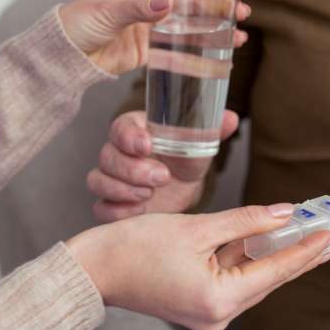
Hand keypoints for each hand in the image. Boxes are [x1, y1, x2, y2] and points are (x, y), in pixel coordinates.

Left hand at [59, 0, 249, 74]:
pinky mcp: (153, 49)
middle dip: (219, 7)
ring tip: (240, 33)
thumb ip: (138, 9)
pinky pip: (181, 49)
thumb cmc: (79, 23)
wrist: (65, 55)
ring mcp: (154, 27)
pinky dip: (200, 50)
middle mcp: (152, 3)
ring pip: (192, 26)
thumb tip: (167, 3)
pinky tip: (219, 51)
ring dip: (216, 29)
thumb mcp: (107, 12)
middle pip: (193, 3)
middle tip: (243, 12)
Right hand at [68, 204, 329, 329]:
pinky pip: (235, 280)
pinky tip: (269, 243)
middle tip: (329, 236)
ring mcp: (209, 313)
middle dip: (298, 254)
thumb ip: (247, 221)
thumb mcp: (199, 227)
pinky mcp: (200, 305)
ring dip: (275, 255)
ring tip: (307, 236)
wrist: (96, 268)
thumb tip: (285, 214)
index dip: (306, 250)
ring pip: (253, 278)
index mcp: (220, 299)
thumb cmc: (137, 246)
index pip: (276, 271)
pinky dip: (251, 260)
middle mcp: (219, 314)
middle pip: (269, 278)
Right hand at [87, 110, 238, 220]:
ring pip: (98, 180)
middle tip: (161, 177)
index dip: (130, 137)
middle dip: (133, 169)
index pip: (120, 127)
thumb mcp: (200, 142)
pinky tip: (139, 211)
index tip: (148, 145)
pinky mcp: (112, 203)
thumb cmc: (187, 158)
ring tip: (150, 195)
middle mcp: (118, 151)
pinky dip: (117, 211)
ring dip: (123, 189)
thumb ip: (211, 129)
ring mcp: (112, 178)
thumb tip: (231, 118)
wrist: (183, 187)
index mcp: (135, 129)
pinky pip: (101, 207)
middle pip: (107, 156)